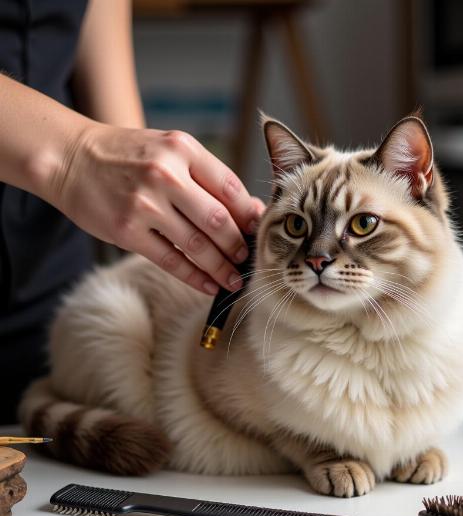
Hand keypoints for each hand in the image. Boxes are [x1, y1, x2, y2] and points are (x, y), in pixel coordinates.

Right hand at [51, 124, 263, 293]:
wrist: (70, 158)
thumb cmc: (128, 156)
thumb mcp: (169, 151)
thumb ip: (207, 177)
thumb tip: (251, 210)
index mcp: (182, 150)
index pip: (230, 188)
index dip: (249, 216)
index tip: (259, 233)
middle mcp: (165, 175)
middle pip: (217, 220)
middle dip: (239, 246)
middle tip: (249, 261)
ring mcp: (145, 204)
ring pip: (197, 245)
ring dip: (221, 268)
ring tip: (235, 280)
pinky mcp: (127, 231)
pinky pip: (171, 260)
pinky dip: (195, 277)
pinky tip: (209, 284)